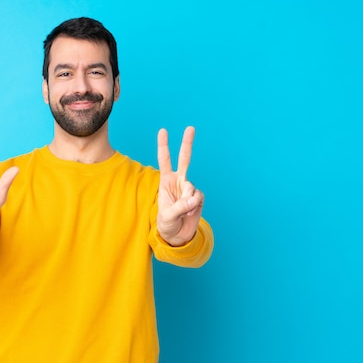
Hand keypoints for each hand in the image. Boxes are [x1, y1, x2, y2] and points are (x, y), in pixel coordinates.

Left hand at [156, 126, 204, 246]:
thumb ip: (179, 207)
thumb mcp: (166, 216)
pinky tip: (189, 212)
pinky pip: (198, 197)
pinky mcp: (198, 197)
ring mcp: (189, 188)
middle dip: (187, 143)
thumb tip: (193, 200)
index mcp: (166, 181)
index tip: (163, 131)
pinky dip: (193, 206)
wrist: (178, 235)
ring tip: (181, 211)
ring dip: (186, 201)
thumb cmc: (166, 223)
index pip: (165, 160)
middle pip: (184, 159)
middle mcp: (178, 181)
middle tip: (190, 128)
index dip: (164, 146)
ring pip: (191, 186)